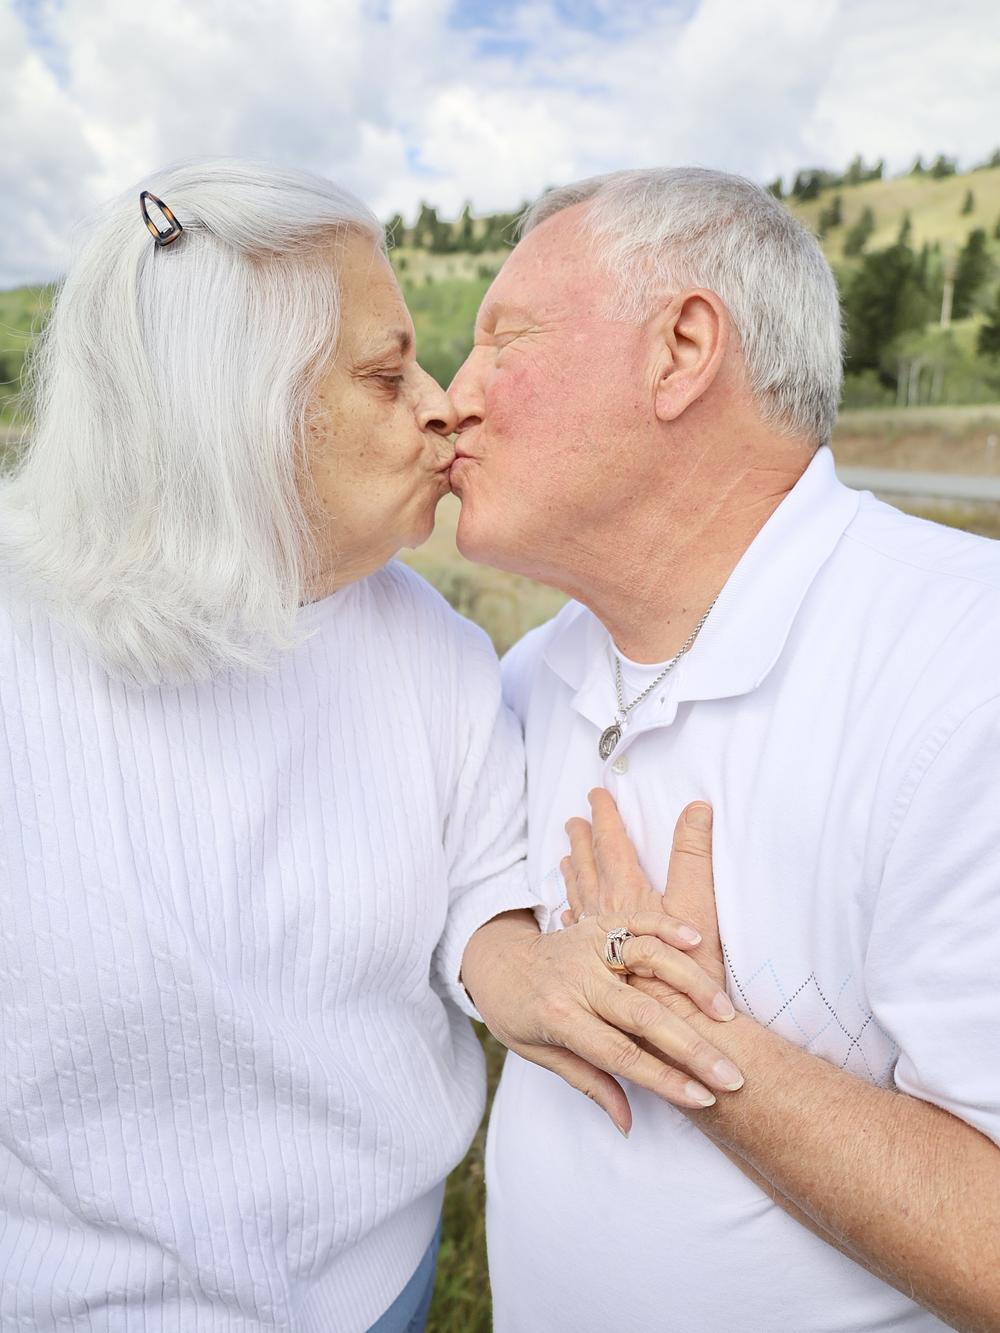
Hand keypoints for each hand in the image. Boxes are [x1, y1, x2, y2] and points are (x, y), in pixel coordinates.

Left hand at [461, 908, 743, 1137]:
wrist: (492, 960)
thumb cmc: (518, 1014)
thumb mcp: (541, 1054)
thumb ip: (589, 1081)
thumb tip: (627, 1124)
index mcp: (560, 1018)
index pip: (619, 1054)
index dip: (664, 1079)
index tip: (704, 1098)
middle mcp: (576, 979)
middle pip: (643, 1014)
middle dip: (692, 1047)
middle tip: (733, 1074)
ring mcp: (587, 945)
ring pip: (648, 958)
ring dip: (691, 985)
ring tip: (726, 1014)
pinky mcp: (596, 922)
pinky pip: (636, 919)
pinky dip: (667, 926)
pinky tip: (697, 941)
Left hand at [562, 791, 729, 1025]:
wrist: (675, 1035)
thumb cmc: (687, 975)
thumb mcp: (696, 907)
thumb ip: (693, 855)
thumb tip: (696, 807)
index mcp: (625, 897)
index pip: (611, 847)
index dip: (605, 817)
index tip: (596, 794)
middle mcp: (604, 918)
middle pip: (588, 870)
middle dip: (582, 841)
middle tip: (572, 820)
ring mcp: (596, 946)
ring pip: (579, 899)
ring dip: (573, 874)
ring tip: (563, 858)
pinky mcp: (596, 971)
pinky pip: (577, 936)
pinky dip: (572, 917)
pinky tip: (567, 917)